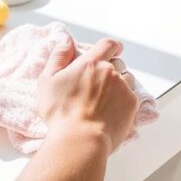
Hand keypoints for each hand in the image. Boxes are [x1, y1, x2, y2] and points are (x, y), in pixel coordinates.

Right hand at [37, 36, 138, 153]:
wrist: (80, 140)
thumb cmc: (61, 113)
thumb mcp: (48, 81)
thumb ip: (58, 56)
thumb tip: (65, 39)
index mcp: (91, 63)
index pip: (109, 44)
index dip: (111, 46)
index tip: (112, 50)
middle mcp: (110, 72)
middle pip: (117, 63)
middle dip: (110, 69)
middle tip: (98, 84)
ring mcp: (123, 88)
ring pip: (127, 78)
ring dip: (119, 83)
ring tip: (105, 99)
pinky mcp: (131, 104)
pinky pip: (132, 95)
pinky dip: (124, 99)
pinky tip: (111, 110)